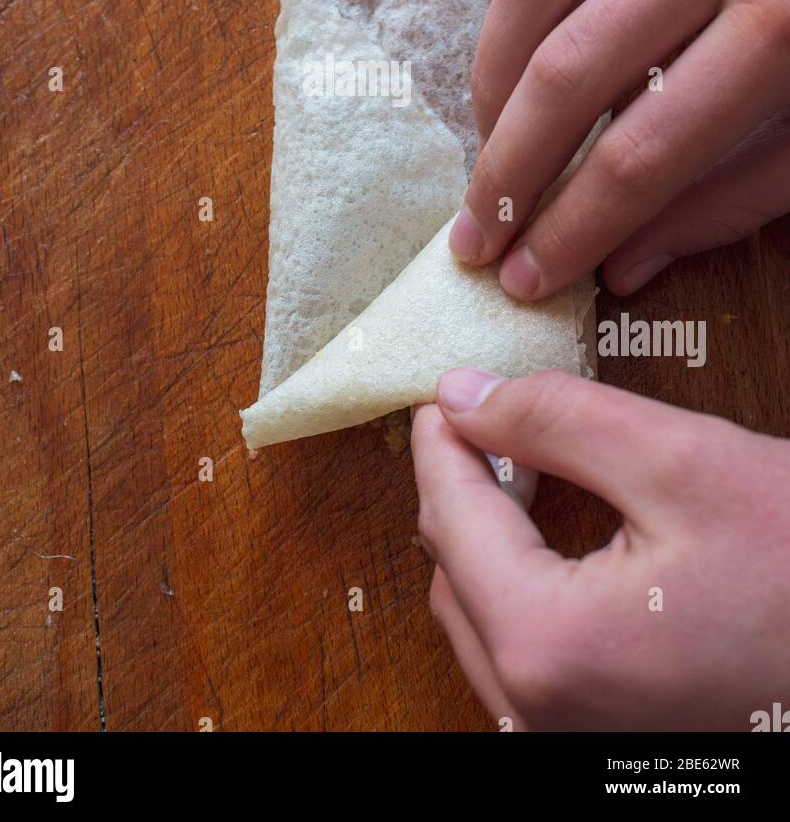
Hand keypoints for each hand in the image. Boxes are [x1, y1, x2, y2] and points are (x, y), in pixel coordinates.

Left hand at [411, 368, 789, 731]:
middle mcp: (542, 709)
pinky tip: (552, 531)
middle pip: (452, 573)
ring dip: (484, 535)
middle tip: (487, 416)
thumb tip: (464, 398)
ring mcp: (569, 734)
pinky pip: (522, 654)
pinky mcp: (600, 735)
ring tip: (520, 463)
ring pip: (479, 617)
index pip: (449, 518)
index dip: (442, 439)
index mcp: (548, 643)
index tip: (444, 388)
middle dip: (460, 485)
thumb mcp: (680, 462)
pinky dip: (518, 584)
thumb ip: (557, 420)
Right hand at [449, 0, 789, 298]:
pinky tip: (531, 6)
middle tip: (474, 232)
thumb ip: (730, 199)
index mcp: (787, 26)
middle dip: (506, 169)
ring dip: (492, 70)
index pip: (641, 155)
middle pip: (570, 70)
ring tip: (493, 133)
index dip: (571, 229)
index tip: (524, 275)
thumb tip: (619, 264)